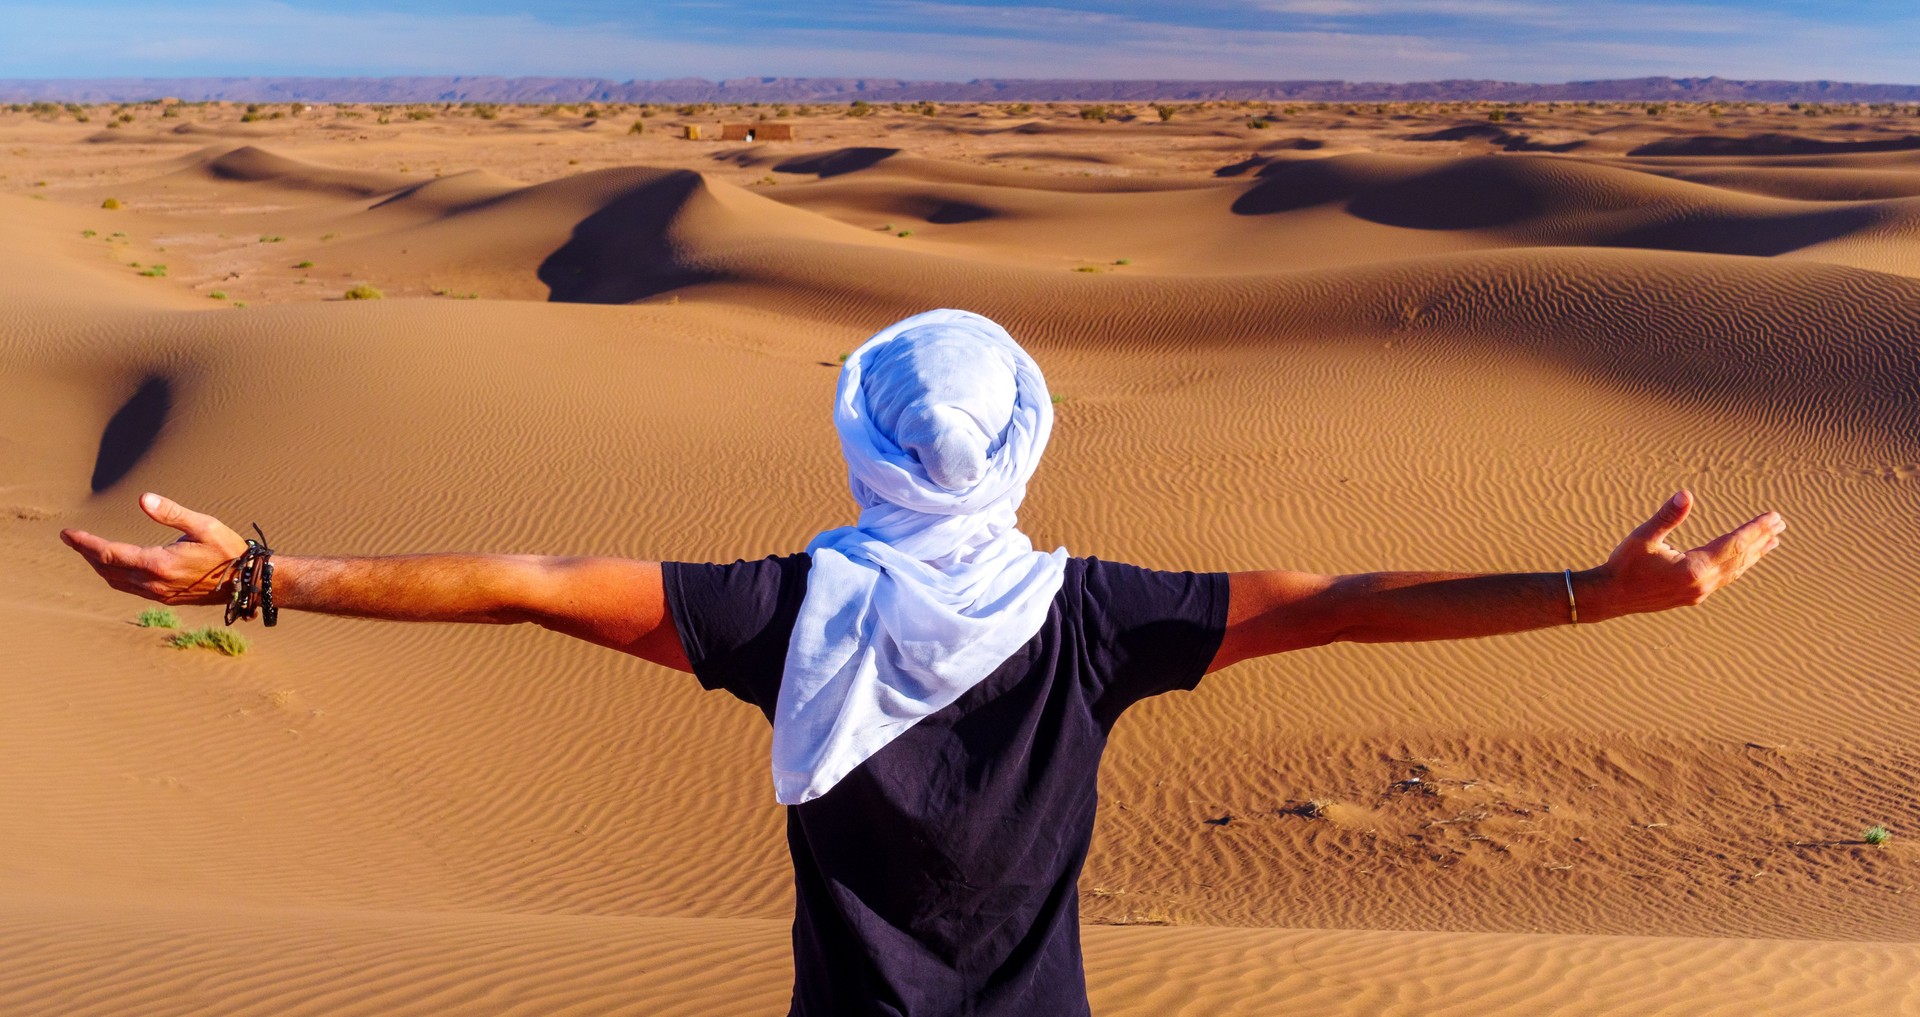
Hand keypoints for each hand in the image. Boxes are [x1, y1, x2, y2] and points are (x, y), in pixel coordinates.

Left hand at [60, 493, 248, 605]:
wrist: (246, 583)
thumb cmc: (228, 551)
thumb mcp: (203, 525)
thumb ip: (171, 513)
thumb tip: (142, 499)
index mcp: (157, 564)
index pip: (108, 553)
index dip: (85, 543)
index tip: (67, 533)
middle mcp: (153, 583)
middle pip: (106, 568)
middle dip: (86, 553)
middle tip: (71, 539)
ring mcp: (158, 594)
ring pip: (115, 581)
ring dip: (99, 566)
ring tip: (88, 552)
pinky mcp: (165, 598)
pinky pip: (129, 588)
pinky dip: (114, 576)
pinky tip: (115, 568)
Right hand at [1590, 490, 1783, 618]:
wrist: (1610, 597)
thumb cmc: (1624, 564)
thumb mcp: (1643, 537)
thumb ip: (1667, 516)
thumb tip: (1685, 494)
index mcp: (1693, 568)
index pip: (1733, 544)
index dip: (1754, 529)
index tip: (1773, 517)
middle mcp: (1701, 583)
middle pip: (1739, 558)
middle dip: (1760, 539)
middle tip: (1779, 524)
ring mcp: (1699, 592)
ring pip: (1735, 570)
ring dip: (1754, 554)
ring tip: (1772, 542)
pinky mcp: (1693, 596)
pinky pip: (1725, 578)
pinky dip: (1739, 566)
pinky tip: (1742, 560)